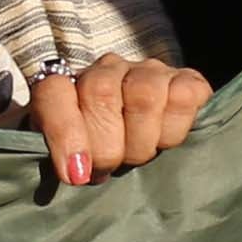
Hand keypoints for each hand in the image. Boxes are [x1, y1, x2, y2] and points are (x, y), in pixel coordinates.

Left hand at [25, 53, 212, 185]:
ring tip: (135, 157)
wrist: (137, 132)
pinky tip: (163, 138)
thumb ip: (63, 159)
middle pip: (100, 92)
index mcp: (67, 84)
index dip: (65, 132)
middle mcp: (108, 68)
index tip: (76, 173)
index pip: (54, 91)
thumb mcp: (69, 158)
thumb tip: (76, 173)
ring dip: (140, 142)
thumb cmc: (98, 152)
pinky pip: (183, 97)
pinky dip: (174, 128)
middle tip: (105, 171)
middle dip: (105, 148)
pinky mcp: (187, 79)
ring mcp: (149, 70)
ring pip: (145, 95)